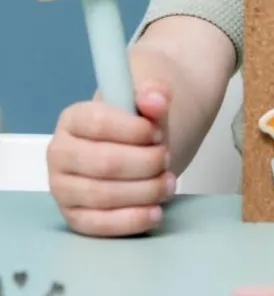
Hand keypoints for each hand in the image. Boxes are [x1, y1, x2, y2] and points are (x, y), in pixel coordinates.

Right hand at [47, 81, 174, 235]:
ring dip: (144, 190)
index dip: (134, 130)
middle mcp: (60, 154)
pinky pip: (98, 224)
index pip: (99, 123)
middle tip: (167, 159)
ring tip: (167, 183)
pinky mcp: (73, 217)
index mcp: (74, 119)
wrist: (132, 152)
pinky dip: (130, 220)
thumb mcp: (148, 105)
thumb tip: (155, 100)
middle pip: (105, 162)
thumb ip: (154, 95)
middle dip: (145, 162)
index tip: (158, 134)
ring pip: (103, 195)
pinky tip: (155, 212)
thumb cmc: (136, 127)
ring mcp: (62, 188)